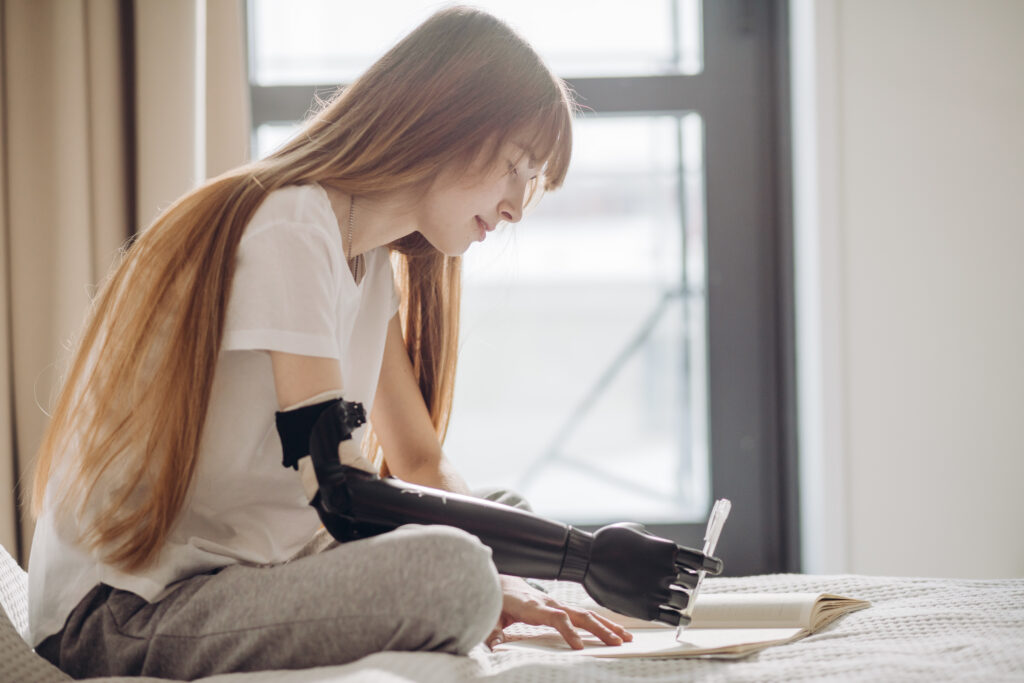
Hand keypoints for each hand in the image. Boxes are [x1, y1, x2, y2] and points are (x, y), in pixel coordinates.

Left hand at [485, 576, 633, 650]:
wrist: (500, 581)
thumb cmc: (497, 599)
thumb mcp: (492, 616)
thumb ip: (493, 632)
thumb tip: (494, 645)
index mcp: (533, 606)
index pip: (556, 618)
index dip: (569, 632)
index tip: (580, 647)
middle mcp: (548, 602)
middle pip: (579, 615)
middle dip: (599, 629)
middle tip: (616, 643)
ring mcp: (556, 603)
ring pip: (586, 613)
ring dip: (606, 625)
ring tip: (625, 637)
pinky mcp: (560, 606)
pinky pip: (583, 613)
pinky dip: (600, 621)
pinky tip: (613, 630)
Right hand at [580, 522, 722, 624]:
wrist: (585, 559)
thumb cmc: (610, 541)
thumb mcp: (638, 533)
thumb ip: (658, 545)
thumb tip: (672, 556)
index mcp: (667, 549)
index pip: (702, 561)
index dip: (712, 565)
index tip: (715, 568)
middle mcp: (666, 571)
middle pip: (694, 582)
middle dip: (689, 581)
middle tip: (683, 581)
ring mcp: (656, 592)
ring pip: (683, 600)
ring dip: (681, 598)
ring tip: (676, 597)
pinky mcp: (646, 609)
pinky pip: (673, 618)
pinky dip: (681, 618)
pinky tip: (682, 617)